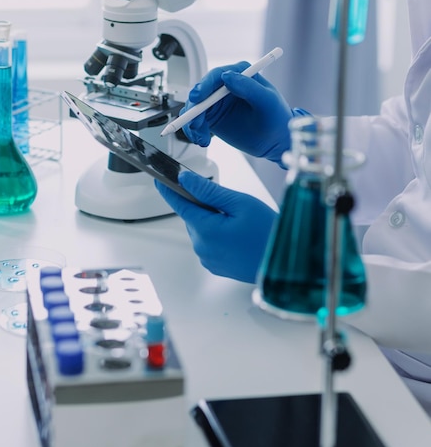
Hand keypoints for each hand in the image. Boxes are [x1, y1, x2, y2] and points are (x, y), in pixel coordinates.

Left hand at [155, 171, 276, 282]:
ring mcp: (208, 259)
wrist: (286, 264)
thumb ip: (208, 191)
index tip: (159, 179)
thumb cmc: (268, 233)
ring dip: (213, 221)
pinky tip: (239, 235)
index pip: (179, 204)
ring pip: (201, 229)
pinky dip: (218, 235)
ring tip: (240, 222)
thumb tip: (185, 180)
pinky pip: (209, 243)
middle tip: (231, 204)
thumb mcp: (240, 203)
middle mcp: (202, 247)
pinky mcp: (216, 266)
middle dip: (205, 205)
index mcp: (205, 229)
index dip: (168, 190)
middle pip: (193, 217)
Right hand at [181, 61, 309, 165]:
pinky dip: (194, 132)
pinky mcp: (212, 117)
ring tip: (201, 138)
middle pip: (200, 92)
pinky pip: (195, 122)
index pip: (216, 76)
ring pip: (194, 108)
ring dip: (192, 123)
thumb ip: (249, 87)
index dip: (204, 86)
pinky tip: (203, 140)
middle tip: (194, 125)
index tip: (197, 98)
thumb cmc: (277, 118)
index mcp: (240, 75)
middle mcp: (225, 86)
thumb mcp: (267, 101)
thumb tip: (227, 76)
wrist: (276, 141)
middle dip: (193, 109)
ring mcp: (217, 102)